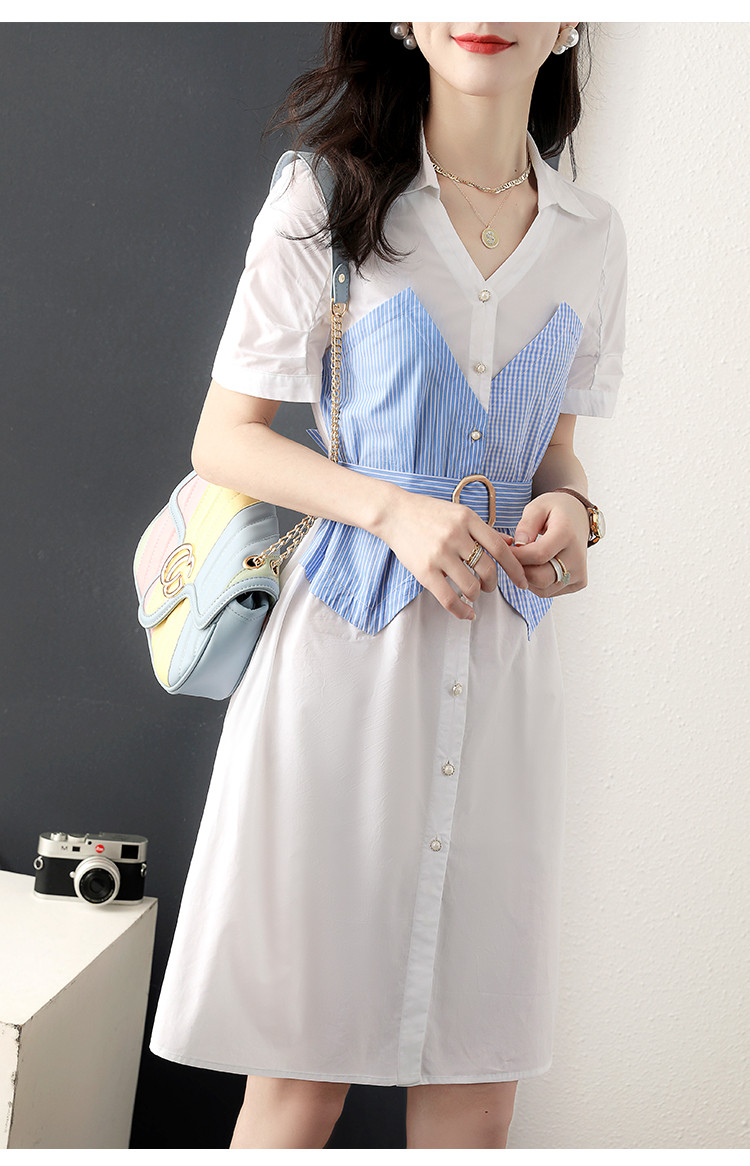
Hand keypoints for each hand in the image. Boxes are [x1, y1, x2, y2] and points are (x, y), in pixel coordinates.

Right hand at [377, 489, 528, 620]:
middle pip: (488, 570)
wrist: (394, 513)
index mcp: (468, 519)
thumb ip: (485, 530)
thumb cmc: (428, 513)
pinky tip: (467, 613)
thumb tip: (512, 545)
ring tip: (472, 594)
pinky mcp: (424, 570)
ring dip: (476, 595)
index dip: (515, 569)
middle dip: (492, 584)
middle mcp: (456, 535)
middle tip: (488, 586)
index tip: (523, 582)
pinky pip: (449, 598)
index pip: (500, 549)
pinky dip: (462, 610)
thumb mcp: (459, 514)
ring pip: (471, 586)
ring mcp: (440, 553)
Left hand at [510, 491, 589, 595]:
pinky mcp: (579, 582)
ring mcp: (579, 572)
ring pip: (542, 588)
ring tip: (524, 560)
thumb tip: (518, 544)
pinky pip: (549, 592)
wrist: (578, 517)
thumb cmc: (556, 511)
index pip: (538, 555)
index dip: (516, 556)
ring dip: (526, 578)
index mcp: (567, 534)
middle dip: (519, 569)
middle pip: (540, 577)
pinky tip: (535, 567)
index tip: (505, 550)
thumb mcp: (538, 507)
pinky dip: (536, 583)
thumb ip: (526, 524)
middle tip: (512, 557)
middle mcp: (577, 557)